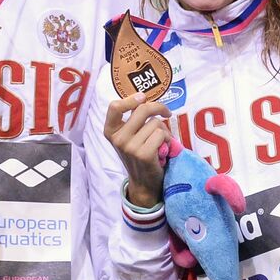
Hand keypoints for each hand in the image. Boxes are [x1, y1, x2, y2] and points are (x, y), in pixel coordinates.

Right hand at [103, 93, 171, 207]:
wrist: (143, 182)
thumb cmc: (139, 154)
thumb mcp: (128, 136)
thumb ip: (132, 119)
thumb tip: (145, 98)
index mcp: (110, 131)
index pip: (114, 107)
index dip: (130, 99)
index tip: (143, 97)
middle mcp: (117, 138)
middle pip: (142, 109)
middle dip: (159, 107)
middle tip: (166, 112)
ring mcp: (129, 147)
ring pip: (155, 123)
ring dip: (164, 130)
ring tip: (161, 141)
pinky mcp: (143, 154)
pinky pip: (162, 134)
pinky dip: (168, 139)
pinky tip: (164, 148)